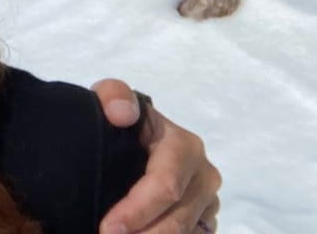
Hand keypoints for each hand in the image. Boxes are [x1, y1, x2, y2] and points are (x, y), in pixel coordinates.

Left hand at [91, 79, 220, 233]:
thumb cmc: (124, 120)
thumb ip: (114, 95)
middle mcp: (204, 175)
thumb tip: (123, 113)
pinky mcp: (205, 220)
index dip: (137, 210)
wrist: (136, 137)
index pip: (166, 185)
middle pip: (178, 218)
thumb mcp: (113, 99)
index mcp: (184, 146)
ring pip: (186, 233)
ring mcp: (208, 201)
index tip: (108, 227)